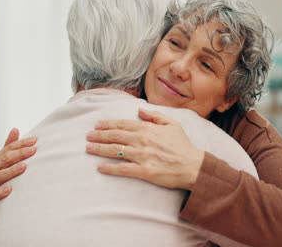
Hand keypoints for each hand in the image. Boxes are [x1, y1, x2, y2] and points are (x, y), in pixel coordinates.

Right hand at [0, 128, 36, 210]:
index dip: (21, 144)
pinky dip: (1, 192)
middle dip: (19, 154)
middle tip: (33, 150)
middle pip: (4, 160)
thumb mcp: (2, 160)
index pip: (8, 149)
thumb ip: (9, 146)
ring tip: (24, 167)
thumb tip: (15, 129)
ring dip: (12, 171)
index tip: (34, 141)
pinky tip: (9, 190)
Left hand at [86, 108, 203, 189]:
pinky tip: (99, 167)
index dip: (108, 124)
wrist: (193, 166)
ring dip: (100, 149)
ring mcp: (142, 156)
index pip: (123, 124)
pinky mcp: (144, 171)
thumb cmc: (183, 146)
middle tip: (87, 136)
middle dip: (99, 135)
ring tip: (88, 148)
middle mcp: (143, 140)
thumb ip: (155, 116)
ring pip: (116, 151)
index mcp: (148, 129)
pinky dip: (110, 168)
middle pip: (116, 136)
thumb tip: (140, 109)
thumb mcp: (173, 124)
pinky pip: (123, 169)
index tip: (97, 125)